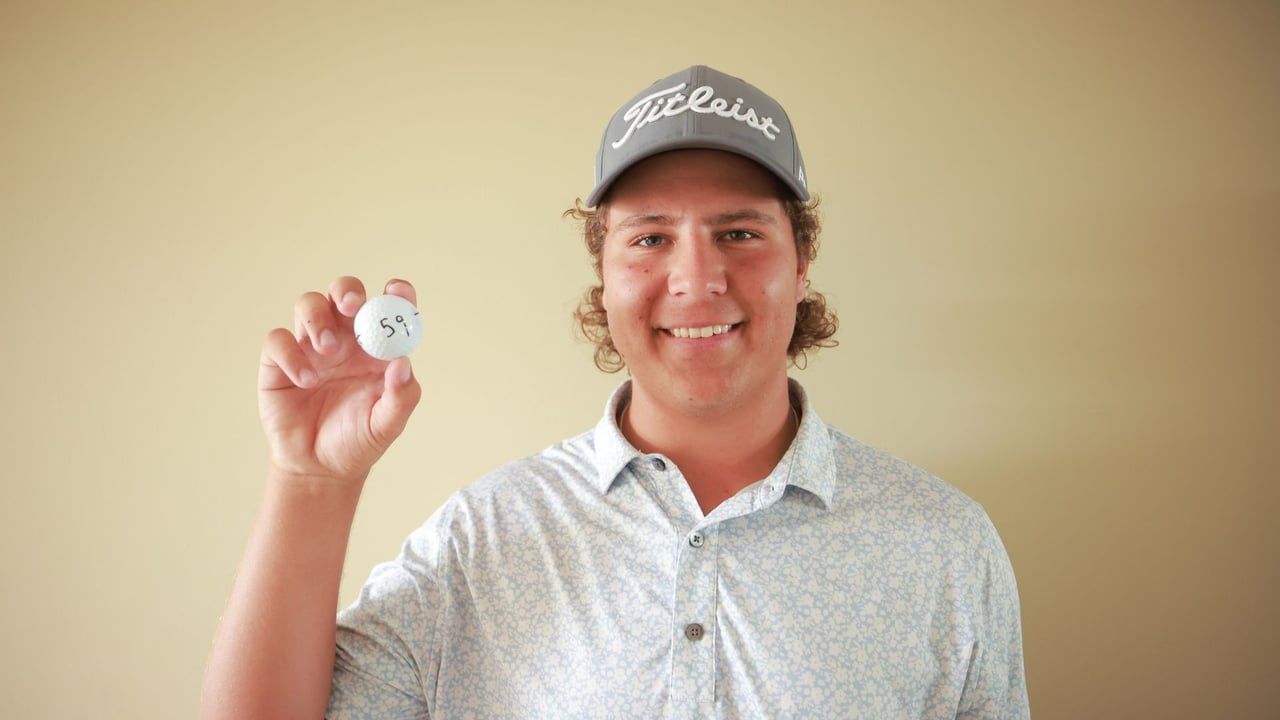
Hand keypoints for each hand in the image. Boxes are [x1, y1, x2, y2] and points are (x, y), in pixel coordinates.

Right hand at [258, 276, 422, 483]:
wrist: (319, 468)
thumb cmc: (358, 440)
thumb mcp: (387, 424)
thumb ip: (401, 396)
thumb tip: (403, 363)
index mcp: (377, 347)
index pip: (389, 308)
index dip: (396, 293)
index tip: (397, 291)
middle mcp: (346, 339)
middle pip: (343, 293)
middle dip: (347, 291)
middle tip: (352, 307)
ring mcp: (311, 346)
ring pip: (309, 305)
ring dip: (318, 319)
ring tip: (328, 349)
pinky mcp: (279, 361)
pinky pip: (278, 340)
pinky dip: (291, 354)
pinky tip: (307, 381)